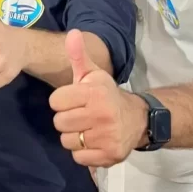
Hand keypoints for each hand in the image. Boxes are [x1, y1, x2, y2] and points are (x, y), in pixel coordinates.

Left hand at [50, 30, 147, 167]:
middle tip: (80, 116)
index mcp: (95, 93)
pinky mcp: (109, 155)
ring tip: (87, 129)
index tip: (74, 101)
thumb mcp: (92, 74)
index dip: (62, 101)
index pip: (55, 102)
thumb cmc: (106, 95)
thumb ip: (79, 55)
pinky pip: (79, 158)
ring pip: (67, 141)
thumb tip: (73, 33)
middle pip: (59, 123)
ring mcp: (106, 137)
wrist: (137, 119)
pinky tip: (93, 142)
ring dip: (74, 137)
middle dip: (66, 120)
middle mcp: (101, 115)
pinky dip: (83, 153)